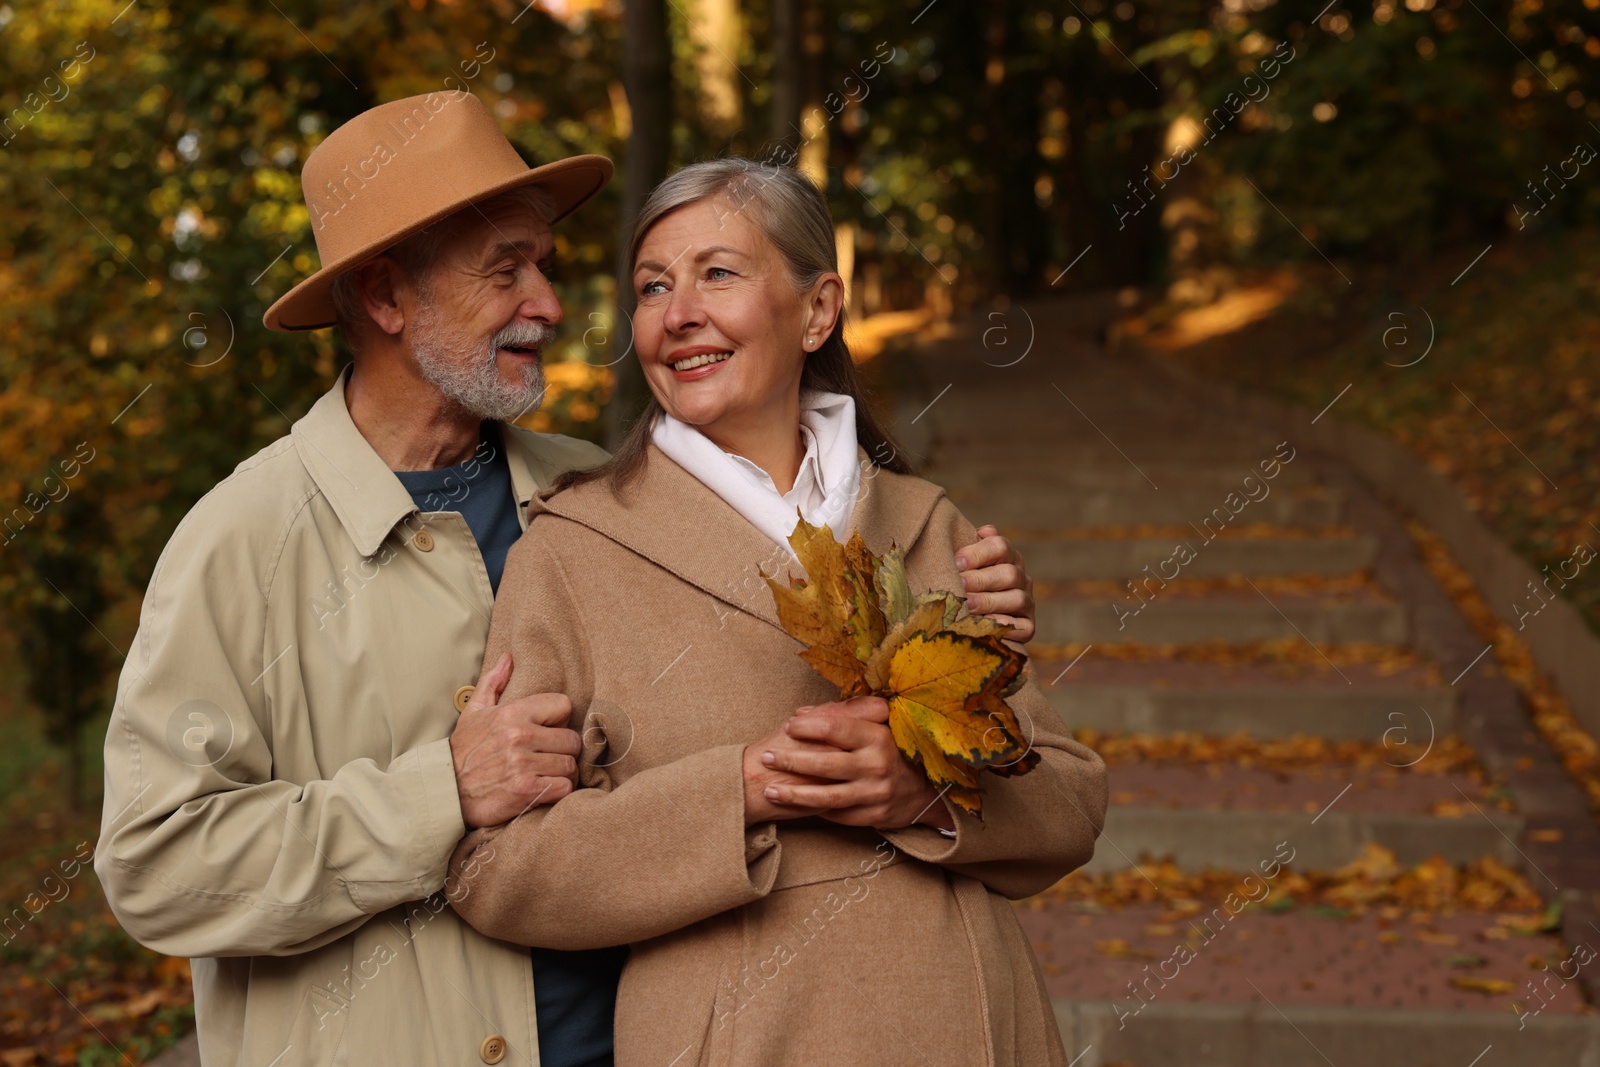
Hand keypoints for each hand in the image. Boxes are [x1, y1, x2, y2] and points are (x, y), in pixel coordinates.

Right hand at [450, 653, 582, 827]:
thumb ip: (493, 684)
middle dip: (564, 750)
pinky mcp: (527, 791)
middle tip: (550, 756)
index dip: (559, 719)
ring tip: (547, 773)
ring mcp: (524, 765)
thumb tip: (508, 658)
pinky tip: (545, 788)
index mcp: (511, 714)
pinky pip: (564, 786)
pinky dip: (559, 790)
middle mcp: (519, 736)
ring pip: (570, 765)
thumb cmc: (462, 752)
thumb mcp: (473, 713)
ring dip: (562, 772)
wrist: (443, 792)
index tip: (549, 729)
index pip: (563, 705)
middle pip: (572, 739)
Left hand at [759, 698, 955, 831]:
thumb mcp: (878, 727)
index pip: (836, 727)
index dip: (808, 725)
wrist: (927, 790)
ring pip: (828, 796)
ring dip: (795, 795)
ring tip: (770, 792)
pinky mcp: (874, 816)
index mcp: (878, 736)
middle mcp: (877, 765)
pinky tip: (795, 807)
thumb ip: (842, 715)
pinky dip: (816, 811)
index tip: (788, 725)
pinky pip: (838, 815)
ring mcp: (876, 793)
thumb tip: (801, 711)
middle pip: (826, 763)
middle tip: (765, 758)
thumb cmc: (892, 751)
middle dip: (791, 761)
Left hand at [956, 524, 1034, 642]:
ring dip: (990, 601)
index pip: (999, 546)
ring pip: (1018, 598)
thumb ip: (965, 551)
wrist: (973, 621)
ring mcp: (1027, 602)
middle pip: (1009, 573)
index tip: (956, 562)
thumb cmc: (963, 586)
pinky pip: (1024, 626)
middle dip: (981, 579)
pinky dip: (1005, 624)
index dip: (977, 553)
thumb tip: (975, 533)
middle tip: (959, 585)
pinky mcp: (1028, 626)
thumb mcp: (963, 565)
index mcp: (1007, 557)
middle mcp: (1020, 577)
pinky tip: (985, 624)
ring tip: (967, 604)